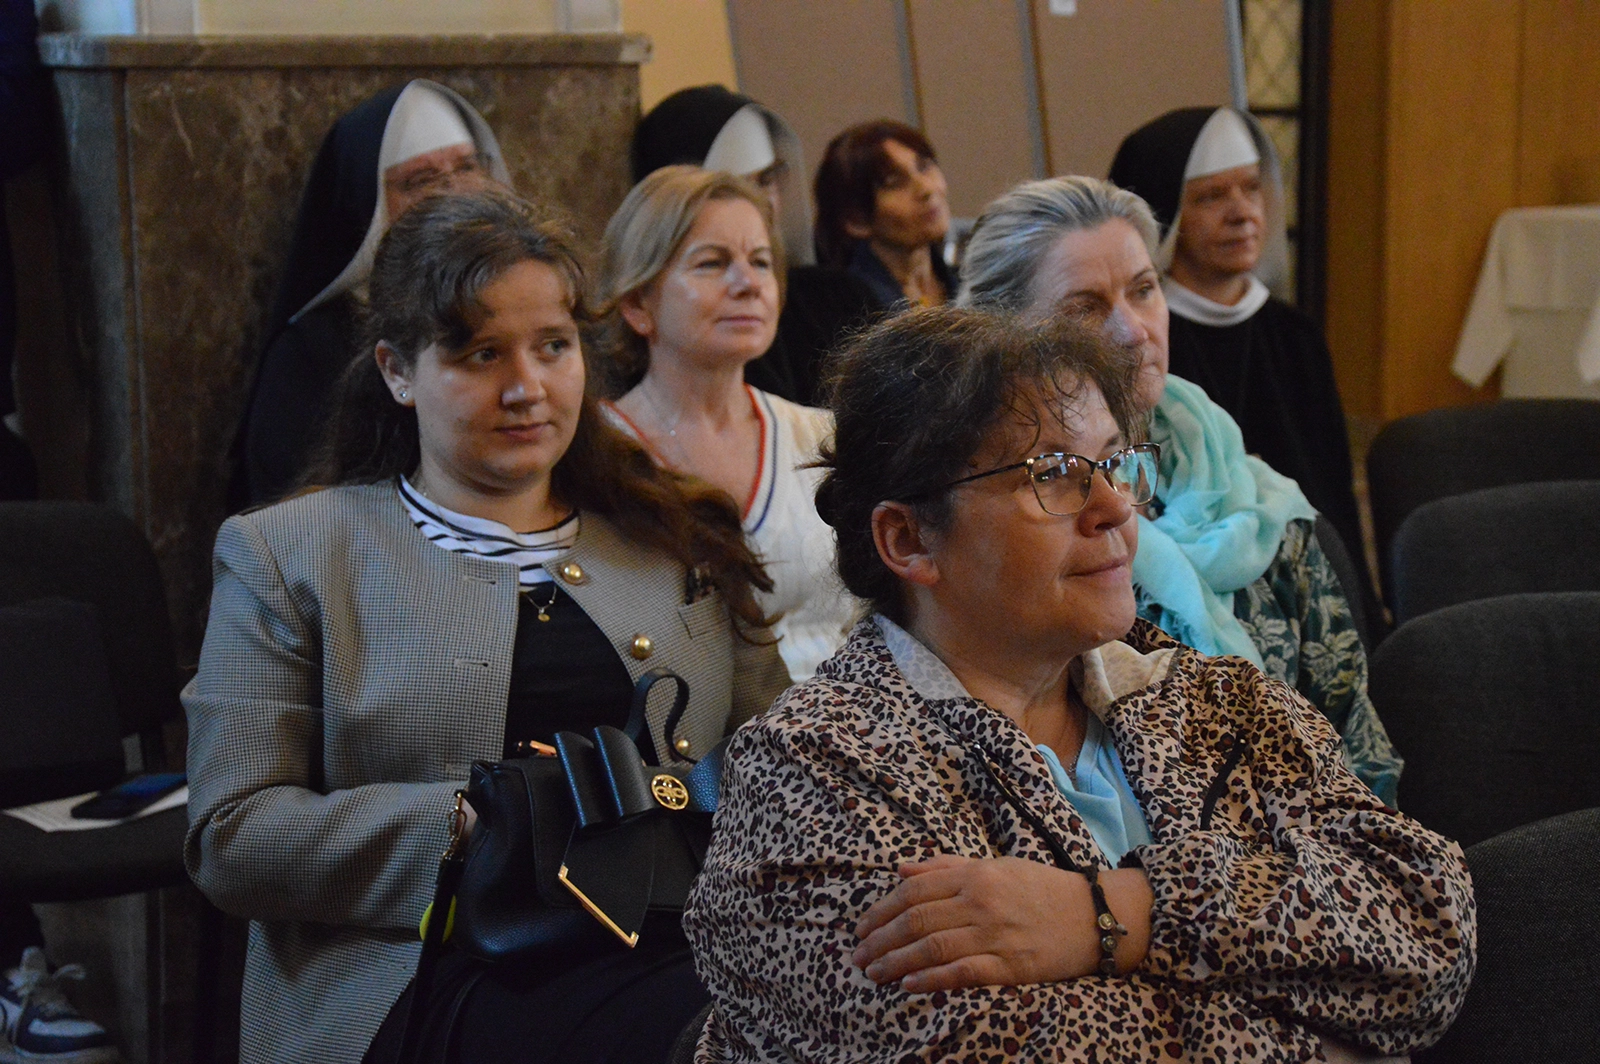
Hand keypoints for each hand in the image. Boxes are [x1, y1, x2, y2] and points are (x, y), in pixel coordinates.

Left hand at [851, 855, 1151, 992]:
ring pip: (932, 947)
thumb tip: (901, 869)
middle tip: (858, 956)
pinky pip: (962, 973)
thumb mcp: (995, 866)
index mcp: (974, 875)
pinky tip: (909, 985)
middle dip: (880, 939)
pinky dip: (932, 979)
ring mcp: (994, 934)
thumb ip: (946, 867)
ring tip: (873, 974)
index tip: (861, 928)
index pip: (913, 891)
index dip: (881, 910)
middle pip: (916, 920)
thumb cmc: (1041, 888)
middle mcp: (980, 902)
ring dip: (896, 962)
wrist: (1094, 916)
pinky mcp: (1010, 966)